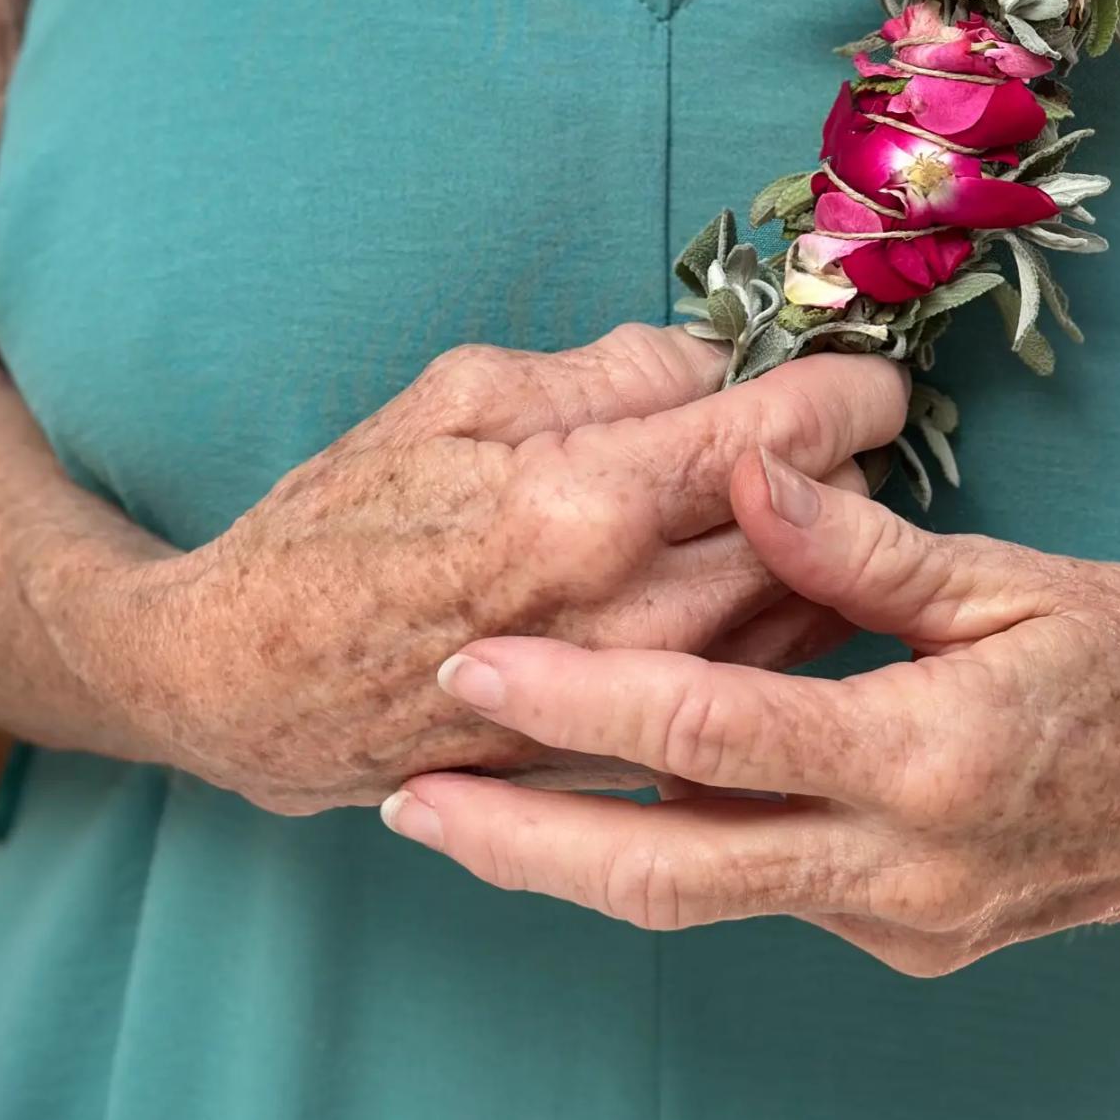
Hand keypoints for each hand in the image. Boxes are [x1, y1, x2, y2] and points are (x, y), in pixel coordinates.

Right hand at [45, 328, 906, 814]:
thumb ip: (611, 371)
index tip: (870, 373)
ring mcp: (639, 703)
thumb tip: (719, 361)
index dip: (855, 389)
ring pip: (808, 613)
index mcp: (591, 503)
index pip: (789, 433)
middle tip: (827, 427)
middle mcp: (637, 614)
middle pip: (824, 527)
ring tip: (788, 499)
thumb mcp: (459, 394)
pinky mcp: (628, 757)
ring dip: (823, 549)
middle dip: (845, 466)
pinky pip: (753, 682)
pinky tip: (740, 580)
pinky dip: (774, 622)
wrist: (250, 683)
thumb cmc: (340, 524)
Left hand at [382, 451, 1119, 972]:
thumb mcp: (1021, 581)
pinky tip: (623, 800)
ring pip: (712, 895)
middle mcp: (908, 874)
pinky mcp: (917, 940)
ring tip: (471, 804)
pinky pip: (774, 889)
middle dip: (524, 842)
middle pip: (672, 875)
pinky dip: (687, 847)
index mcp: (930, 759)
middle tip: (409, 799)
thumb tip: (742, 469)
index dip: (578, 705)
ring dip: (586, 857)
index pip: (710, 737)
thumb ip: (864, 548)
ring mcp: (912, 928)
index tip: (471, 670)